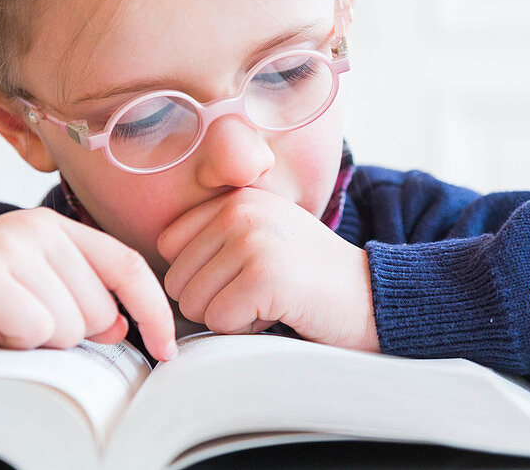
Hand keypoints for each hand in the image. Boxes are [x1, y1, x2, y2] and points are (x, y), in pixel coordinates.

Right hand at [0, 207, 176, 363]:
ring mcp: (6, 245)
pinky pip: (33, 331)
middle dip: (64, 334)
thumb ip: (78, 299)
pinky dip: (7, 343)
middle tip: (12, 322)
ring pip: (68, 325)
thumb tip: (123, 325)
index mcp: (53, 228)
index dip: (153, 310)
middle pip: (99, 309)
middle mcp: (34, 227)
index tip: (167, 351)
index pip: (127, 265)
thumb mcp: (28, 296)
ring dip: (31, 341)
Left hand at [156, 187, 378, 351]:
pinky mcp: (264, 275)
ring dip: (230, 317)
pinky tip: (280, 312)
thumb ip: (215, 239)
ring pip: (193, 302)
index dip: (200, 274)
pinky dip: (246, 331)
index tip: (242, 275)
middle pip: (176, 278)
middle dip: (214, 300)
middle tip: (261, 292)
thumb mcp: (262, 238)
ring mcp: (253, 239)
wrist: (373, 296)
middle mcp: (240, 210)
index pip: (169, 244)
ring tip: (271, 300)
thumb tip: (156, 274)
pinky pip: (219, 321)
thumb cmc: (311, 279)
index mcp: (236, 198)